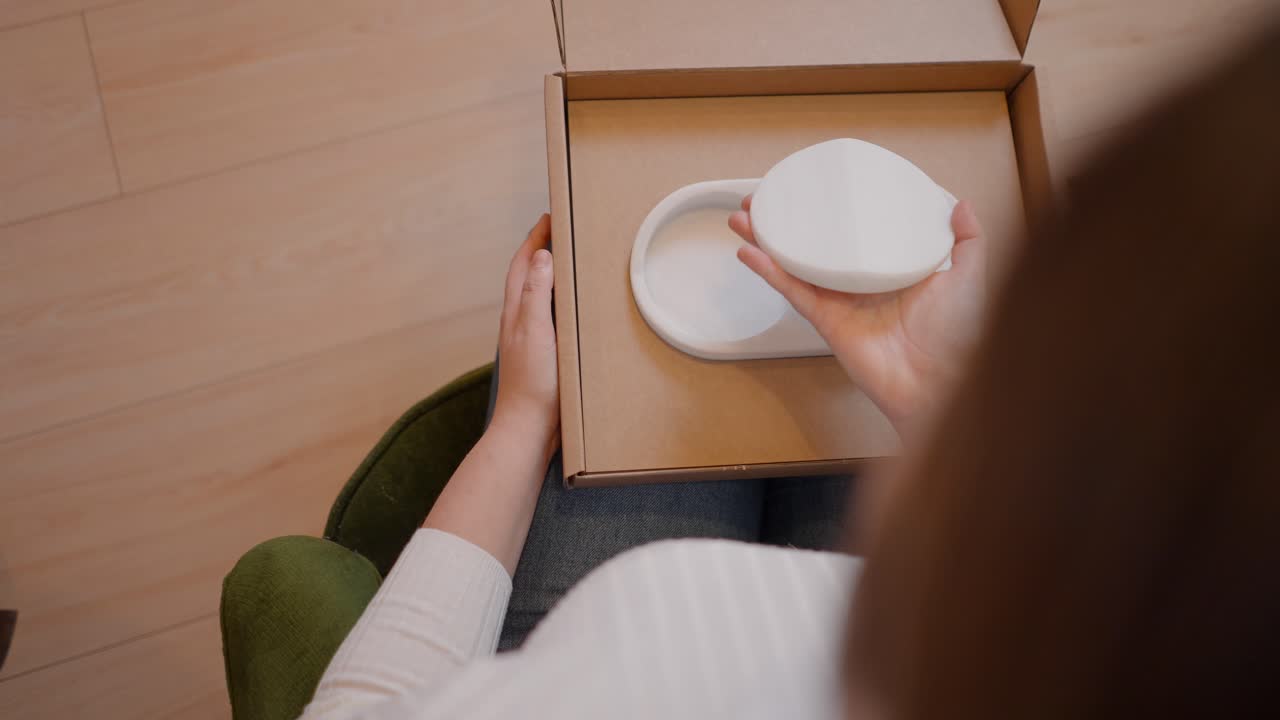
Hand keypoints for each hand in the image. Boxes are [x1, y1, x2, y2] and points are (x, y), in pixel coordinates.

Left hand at [491, 214, 559, 457]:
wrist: (528, 430)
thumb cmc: (532, 384)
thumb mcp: (535, 332)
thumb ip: (536, 294)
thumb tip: (540, 256)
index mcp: (516, 312)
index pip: (522, 264)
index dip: (534, 239)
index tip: (550, 217)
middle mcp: (519, 322)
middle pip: (528, 276)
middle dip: (542, 250)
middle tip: (563, 231)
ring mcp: (530, 339)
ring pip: (538, 296)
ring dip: (551, 275)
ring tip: (572, 261)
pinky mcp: (543, 356)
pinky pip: (550, 317)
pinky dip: (560, 302)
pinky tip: (576, 309)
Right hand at [729, 196, 986, 434]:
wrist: (940, 380)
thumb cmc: (957, 335)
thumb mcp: (968, 276)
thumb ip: (968, 240)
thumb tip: (961, 204)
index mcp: (890, 269)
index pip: (855, 233)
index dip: (831, 211)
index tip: (814, 187)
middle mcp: (860, 283)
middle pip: (813, 245)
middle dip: (785, 222)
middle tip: (763, 199)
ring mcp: (839, 301)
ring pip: (793, 264)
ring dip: (765, 241)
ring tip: (743, 217)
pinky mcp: (825, 320)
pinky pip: (792, 290)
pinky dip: (768, 271)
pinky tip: (749, 252)